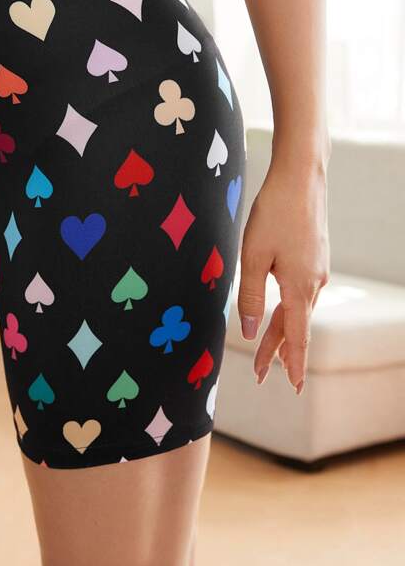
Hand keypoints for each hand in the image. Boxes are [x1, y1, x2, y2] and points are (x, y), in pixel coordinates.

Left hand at [237, 159, 329, 393]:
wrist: (301, 177)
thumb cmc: (273, 214)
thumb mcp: (252, 257)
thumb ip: (250, 297)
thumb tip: (249, 332)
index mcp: (300, 287)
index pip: (297, 336)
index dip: (293, 363)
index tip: (294, 388)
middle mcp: (314, 283)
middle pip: (294, 326)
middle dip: (277, 352)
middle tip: (261, 376)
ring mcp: (317, 269)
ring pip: (296, 309)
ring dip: (280, 330)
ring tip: (264, 352)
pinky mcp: (314, 257)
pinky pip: (300, 292)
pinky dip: (287, 309)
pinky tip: (279, 310)